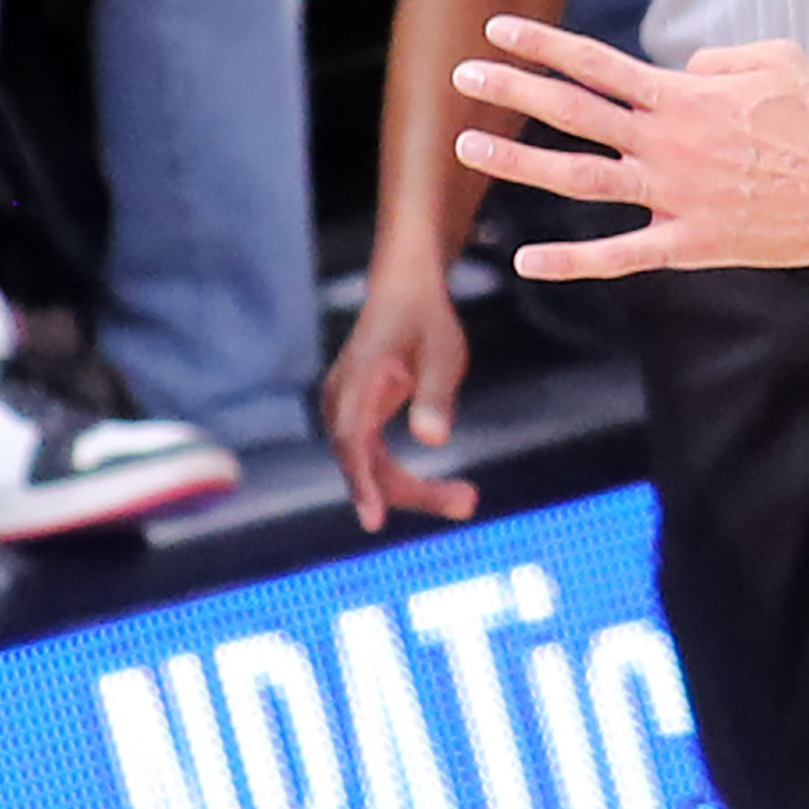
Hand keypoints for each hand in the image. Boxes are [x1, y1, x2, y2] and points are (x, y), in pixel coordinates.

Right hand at [322, 262, 476, 535]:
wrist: (403, 287)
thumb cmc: (425, 316)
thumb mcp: (443, 349)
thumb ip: (436, 393)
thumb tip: (434, 438)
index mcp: (357, 379)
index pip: (352, 438)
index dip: (362, 481)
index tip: (374, 520)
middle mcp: (341, 400)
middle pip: (365, 463)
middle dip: (412, 491)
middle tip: (467, 503)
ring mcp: (345, 412)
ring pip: (371, 467)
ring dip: (413, 490)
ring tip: (466, 499)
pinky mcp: (356, 421)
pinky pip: (375, 461)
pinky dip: (405, 479)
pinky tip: (446, 492)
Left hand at [452, 19, 808, 277]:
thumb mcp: (778, 59)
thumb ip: (718, 60)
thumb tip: (682, 73)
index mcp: (684, 95)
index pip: (597, 64)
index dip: (544, 45)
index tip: (498, 29)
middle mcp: (667, 141)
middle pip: (574, 112)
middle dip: (513, 91)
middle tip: (463, 77)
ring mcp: (674, 195)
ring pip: (580, 178)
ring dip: (520, 163)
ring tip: (469, 149)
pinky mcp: (691, 245)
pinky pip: (620, 254)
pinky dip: (571, 258)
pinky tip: (526, 259)